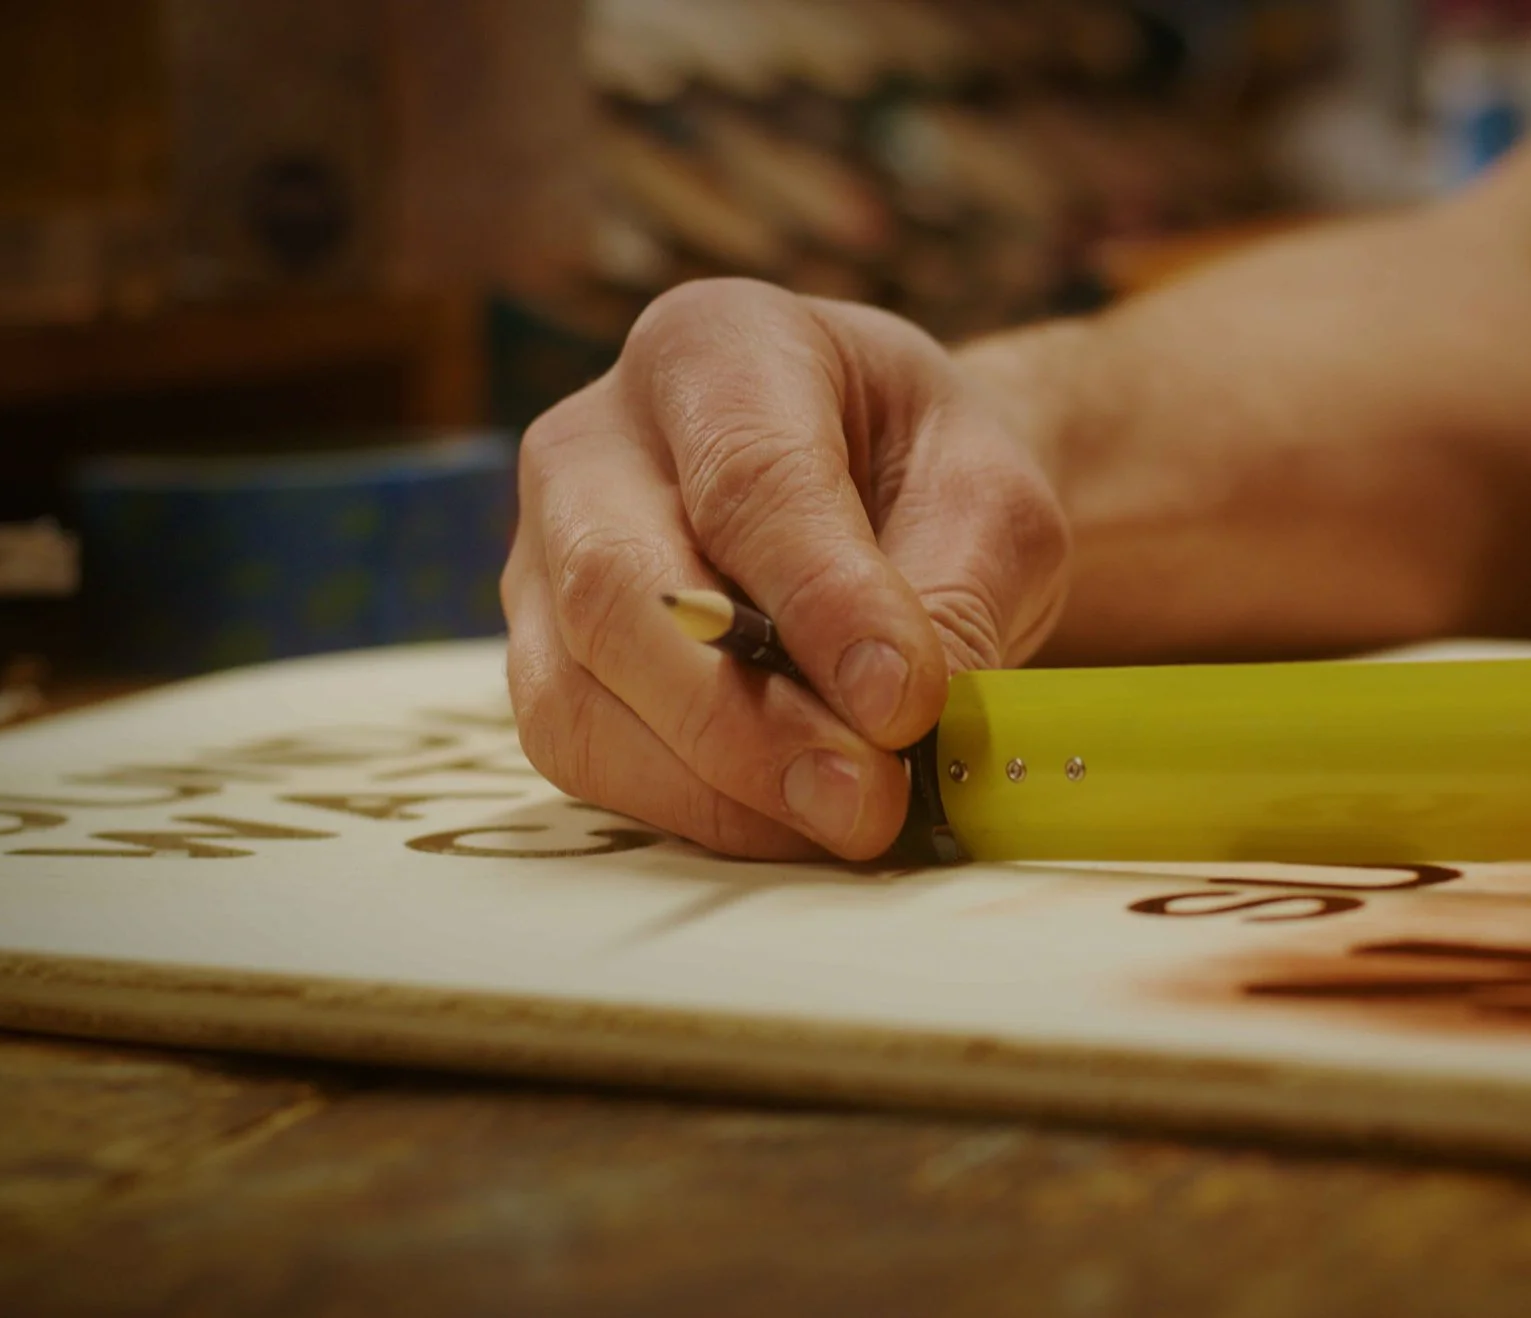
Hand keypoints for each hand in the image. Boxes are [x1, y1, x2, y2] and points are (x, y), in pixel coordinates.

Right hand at [504, 280, 1069, 858]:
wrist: (883, 493)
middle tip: (867, 801)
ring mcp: (544, 553)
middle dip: (748, 718)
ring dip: (716, 784)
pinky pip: (583, 753)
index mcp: (715, 349)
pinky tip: (790, 825)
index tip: (904, 704)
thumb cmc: (929, 476)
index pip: (748, 478)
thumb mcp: (988, 503)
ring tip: (845, 825)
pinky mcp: (542, 658)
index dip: (823, 603)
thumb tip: (907, 727)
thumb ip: (954, 598)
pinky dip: (689, 808)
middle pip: (621, 588)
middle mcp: (593, 441)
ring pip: (580, 690)